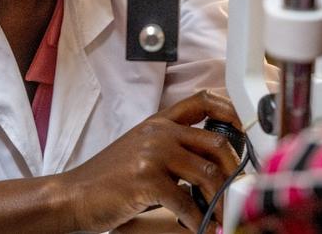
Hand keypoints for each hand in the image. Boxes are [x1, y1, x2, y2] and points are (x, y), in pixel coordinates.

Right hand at [61, 90, 240, 231]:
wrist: (74, 195)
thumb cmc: (109, 178)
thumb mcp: (141, 150)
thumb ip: (173, 148)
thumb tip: (212, 165)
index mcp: (159, 122)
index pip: (202, 101)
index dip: (230, 109)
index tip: (248, 127)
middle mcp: (159, 132)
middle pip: (216, 142)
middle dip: (235, 170)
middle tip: (240, 190)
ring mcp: (153, 154)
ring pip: (208, 174)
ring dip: (221, 201)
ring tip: (223, 216)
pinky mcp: (147, 180)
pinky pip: (187, 203)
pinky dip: (198, 221)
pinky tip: (200, 228)